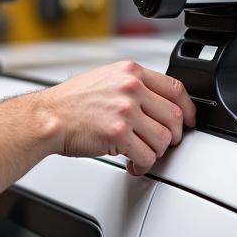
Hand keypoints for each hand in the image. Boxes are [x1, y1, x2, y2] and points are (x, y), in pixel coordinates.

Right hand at [36, 61, 196, 175]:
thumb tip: (156, 100)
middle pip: (175, 116)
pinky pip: (146, 155)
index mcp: (131, 72)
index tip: (189, 120)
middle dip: (173, 135)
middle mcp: (131, 88)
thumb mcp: (105, 78)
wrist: (47, 117)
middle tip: (163, 143)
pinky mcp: (118, 134)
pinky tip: (133, 163)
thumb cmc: (70, 102)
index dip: (188, 108)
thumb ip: (132, 85)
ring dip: (156, 152)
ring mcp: (125, 111)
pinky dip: (143, 164)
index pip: (176, 88)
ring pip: (163, 138)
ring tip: (143, 154)